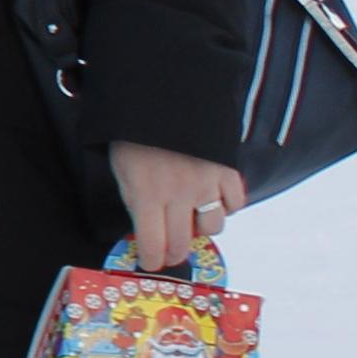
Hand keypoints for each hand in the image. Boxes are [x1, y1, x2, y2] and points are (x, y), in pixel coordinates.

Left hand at [110, 143, 244, 272]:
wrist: (162, 94)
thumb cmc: (133, 133)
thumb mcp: (121, 168)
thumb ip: (134, 199)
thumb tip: (144, 228)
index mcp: (145, 194)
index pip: (153, 245)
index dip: (152, 260)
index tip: (151, 263)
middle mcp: (178, 195)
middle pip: (181, 243)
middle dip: (173, 252)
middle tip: (169, 250)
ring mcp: (206, 183)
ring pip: (212, 226)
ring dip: (201, 228)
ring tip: (190, 218)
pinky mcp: (226, 170)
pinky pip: (235, 203)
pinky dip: (227, 207)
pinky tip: (214, 200)